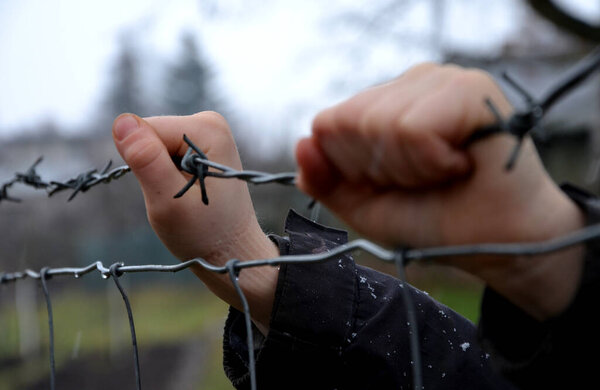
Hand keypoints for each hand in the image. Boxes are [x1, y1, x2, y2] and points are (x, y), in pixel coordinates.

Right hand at [112, 112, 277, 325]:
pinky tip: (189, 194)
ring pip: (154, 147)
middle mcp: (210, 122)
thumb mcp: (168, 202)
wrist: (233, 252)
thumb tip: (122, 120)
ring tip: (185, 199)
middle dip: (153, 170)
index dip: (144, 166)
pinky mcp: (202, 146)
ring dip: (160, 176)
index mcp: (206, 127)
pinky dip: (168, 177)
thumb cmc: (204, 234)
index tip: (168, 192)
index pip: (143, 131)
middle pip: (150, 136)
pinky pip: (165, 155)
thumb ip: (145, 159)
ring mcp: (208, 133)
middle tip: (177, 199)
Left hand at [296, 63, 584, 318]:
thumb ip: (326, 180)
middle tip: (422, 179)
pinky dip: (430, 163)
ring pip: (379, 124)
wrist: (494, 243)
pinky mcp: (469, 87)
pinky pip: (413, 128)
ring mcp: (439, 80)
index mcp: (382, 104)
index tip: (394, 183)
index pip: (327, 123)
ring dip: (408, 169)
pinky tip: (461, 165)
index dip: (352, 167)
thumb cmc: (432, 221)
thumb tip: (301, 143)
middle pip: (349, 122)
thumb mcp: (364, 206)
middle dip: (380, 169)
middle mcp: (409, 84)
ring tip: (443, 173)